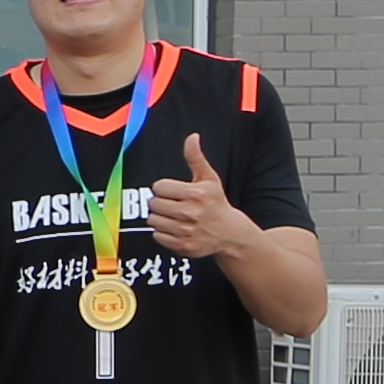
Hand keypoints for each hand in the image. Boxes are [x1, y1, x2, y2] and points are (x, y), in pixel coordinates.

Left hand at [145, 132, 244, 259]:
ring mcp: (186, 231)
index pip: (158, 187)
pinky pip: (157, 235)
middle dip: (161, 203)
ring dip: (160, 218)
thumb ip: (196, 158)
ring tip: (175, 217)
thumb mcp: (208, 179)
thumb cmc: (216, 203)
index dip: (165, 188)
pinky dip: (163, 233)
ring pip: (153, 220)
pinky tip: (176, 229)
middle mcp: (190, 213)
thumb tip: (192, 137)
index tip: (175, 192)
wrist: (230, 233)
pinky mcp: (182, 246)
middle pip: (153, 204)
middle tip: (174, 205)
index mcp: (196, 195)